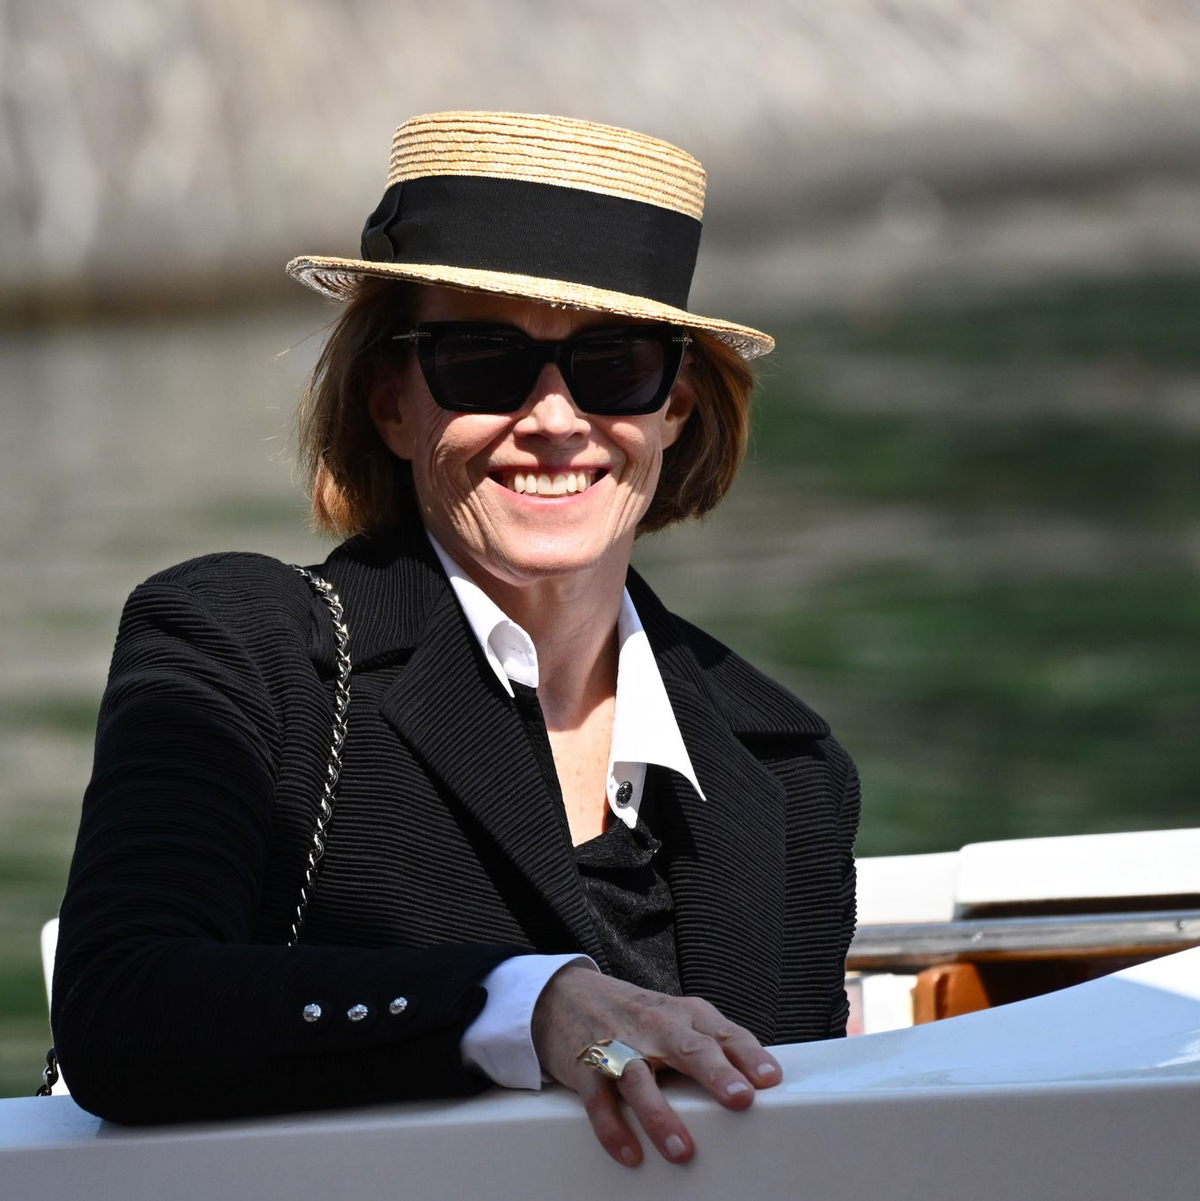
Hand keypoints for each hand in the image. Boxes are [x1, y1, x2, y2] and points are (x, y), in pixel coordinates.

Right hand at [531, 965, 781, 1167]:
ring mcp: (619, 1045)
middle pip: (689, 1048)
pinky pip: (599, 1101)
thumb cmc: (635, 1016)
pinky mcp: (587, 1066)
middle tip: (740, 1099)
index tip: (770, 1079)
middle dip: (715, 1073)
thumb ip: (714, 1044)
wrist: (565, 995)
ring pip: (641, 1079)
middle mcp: (655, 1027)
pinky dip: (613, 1128)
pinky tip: (630, 1153)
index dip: (749, 1055)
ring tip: (683, 1151)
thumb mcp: (677, 1019)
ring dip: (661, 1115)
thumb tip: (760, 1082)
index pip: (724, 1032)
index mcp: (684, 1015)